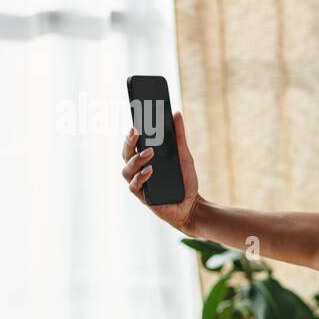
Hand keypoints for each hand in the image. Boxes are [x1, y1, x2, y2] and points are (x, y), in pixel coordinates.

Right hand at [121, 110, 201, 232]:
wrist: (192, 205)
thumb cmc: (185, 180)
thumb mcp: (184, 155)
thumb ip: (179, 136)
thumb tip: (176, 113)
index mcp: (145, 159)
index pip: (132, 143)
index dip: (130, 133)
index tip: (134, 121)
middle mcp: (138, 170)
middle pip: (126, 153)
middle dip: (129, 142)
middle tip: (137, 132)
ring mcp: (139, 183)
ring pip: (127, 169)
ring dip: (137, 159)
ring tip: (150, 152)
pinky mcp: (143, 196)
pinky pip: (135, 186)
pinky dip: (141, 177)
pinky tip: (150, 170)